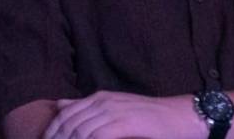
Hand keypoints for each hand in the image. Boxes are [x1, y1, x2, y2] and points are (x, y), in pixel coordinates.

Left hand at [43, 91, 204, 138]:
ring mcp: (113, 111)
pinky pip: (96, 137)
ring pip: (79, 132)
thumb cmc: (151, 118)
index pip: (63, 115)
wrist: (182, 117)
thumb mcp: (116, 107)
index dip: (51, 133)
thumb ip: (88, 107)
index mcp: (99, 97)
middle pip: (68, 125)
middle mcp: (103, 101)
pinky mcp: (124, 123)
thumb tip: (60, 104)